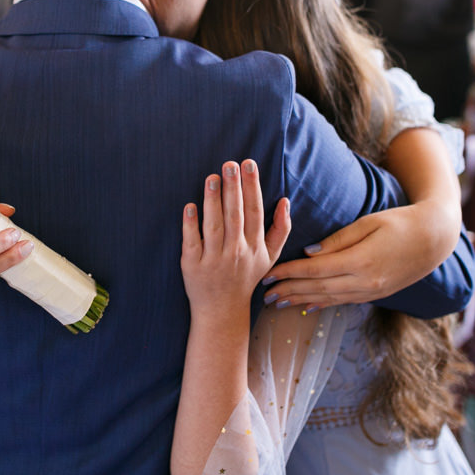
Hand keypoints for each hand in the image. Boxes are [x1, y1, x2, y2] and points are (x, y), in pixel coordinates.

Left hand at [181, 160, 290, 316]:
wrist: (222, 310)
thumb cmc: (246, 278)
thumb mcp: (269, 257)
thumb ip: (280, 229)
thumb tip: (285, 201)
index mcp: (255, 247)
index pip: (255, 212)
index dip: (252, 187)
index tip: (249, 164)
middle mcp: (236, 252)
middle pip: (235, 215)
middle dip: (233, 188)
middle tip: (230, 164)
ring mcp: (214, 259)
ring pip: (214, 226)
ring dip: (213, 201)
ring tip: (212, 177)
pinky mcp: (192, 265)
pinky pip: (192, 242)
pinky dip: (190, 225)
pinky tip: (189, 206)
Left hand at [262, 200, 458, 309]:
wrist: (434, 239)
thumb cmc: (400, 222)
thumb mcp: (368, 223)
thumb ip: (337, 240)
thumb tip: (308, 253)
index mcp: (362, 261)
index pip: (316, 270)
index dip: (289, 273)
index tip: (267, 275)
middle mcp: (365, 282)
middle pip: (318, 289)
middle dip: (288, 292)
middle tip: (263, 294)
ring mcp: (371, 292)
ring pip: (328, 298)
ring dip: (300, 301)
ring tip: (277, 303)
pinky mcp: (375, 294)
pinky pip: (342, 301)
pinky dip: (321, 304)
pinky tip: (306, 306)